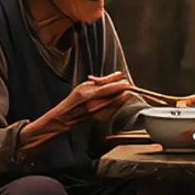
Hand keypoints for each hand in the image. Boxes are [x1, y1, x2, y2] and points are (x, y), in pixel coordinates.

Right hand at [20, 72, 134, 154]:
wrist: (68, 117)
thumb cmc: (76, 99)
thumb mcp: (87, 85)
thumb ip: (105, 80)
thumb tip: (120, 74)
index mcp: (91, 95)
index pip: (114, 88)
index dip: (123, 84)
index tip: (125, 80)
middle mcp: (97, 106)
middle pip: (120, 96)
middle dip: (125, 89)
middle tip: (125, 85)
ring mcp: (101, 114)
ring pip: (121, 102)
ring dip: (123, 96)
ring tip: (119, 92)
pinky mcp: (104, 120)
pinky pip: (117, 109)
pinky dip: (118, 103)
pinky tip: (113, 100)